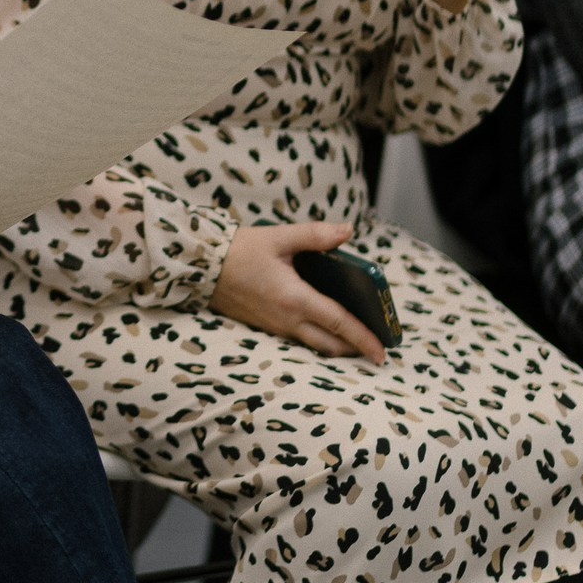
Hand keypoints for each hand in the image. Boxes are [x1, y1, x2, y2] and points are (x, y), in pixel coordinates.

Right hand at [208, 222, 385, 362]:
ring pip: (314, 345)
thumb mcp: (279, 237)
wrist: (201, 265)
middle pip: (329, 345)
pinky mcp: (265, 326)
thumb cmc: (239, 249)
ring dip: (337, 346)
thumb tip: (348, 231)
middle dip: (355, 349)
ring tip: (356, 340)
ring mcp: (275, 326)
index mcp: (294, 298)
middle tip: (376, 349)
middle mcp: (286, 319)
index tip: (382, 351)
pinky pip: (298, 339)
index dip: (363, 337)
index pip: (338, 323)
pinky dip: (317, 339)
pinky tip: (324, 327)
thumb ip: (316, 235)